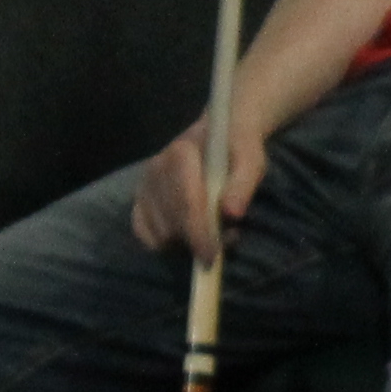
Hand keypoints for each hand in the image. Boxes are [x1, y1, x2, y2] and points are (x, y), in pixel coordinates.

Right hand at [126, 116, 265, 256]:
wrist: (219, 135)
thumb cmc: (237, 148)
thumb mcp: (251, 160)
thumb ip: (243, 184)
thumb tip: (232, 214)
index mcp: (181, 154)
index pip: (186, 204)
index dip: (199, 234)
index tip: (212, 256)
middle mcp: (155, 169)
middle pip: (171, 224)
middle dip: (197, 241)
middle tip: (226, 238)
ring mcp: (143, 186)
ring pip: (159, 234)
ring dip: (185, 244)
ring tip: (212, 232)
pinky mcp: (139, 201)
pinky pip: (145, 235)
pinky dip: (165, 244)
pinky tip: (187, 236)